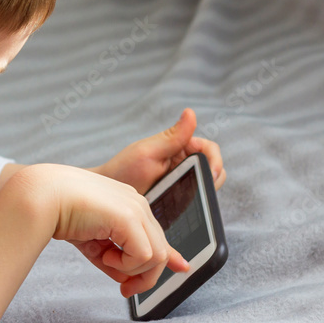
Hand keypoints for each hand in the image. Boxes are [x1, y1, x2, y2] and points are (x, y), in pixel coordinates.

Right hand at [21, 164, 189, 297]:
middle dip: (145, 276)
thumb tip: (127, 279)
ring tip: (105, 260)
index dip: (165, 257)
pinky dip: (125, 264)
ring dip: (131, 269)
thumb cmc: (60, 213)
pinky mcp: (129, 217)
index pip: (156, 235)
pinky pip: (143, 255)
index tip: (175, 270)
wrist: (42, 197)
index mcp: (128, 204)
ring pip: (157, 255)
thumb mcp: (92, 240)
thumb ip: (112, 257)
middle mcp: (137, 204)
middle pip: (160, 249)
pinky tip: (105, 255)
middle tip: (125, 290)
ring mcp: (135, 209)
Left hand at [91, 108, 225, 193]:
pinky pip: (194, 202)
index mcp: (179, 146)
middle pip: (212, 170)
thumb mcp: (147, 152)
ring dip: (202, 194)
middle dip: (211, 180)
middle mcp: (183, 163)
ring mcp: (181, 182)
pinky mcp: (177, 201)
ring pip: (206, 187)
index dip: (215, 161)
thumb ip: (172, 137)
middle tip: (199, 191)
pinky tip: (185, 210)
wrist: (107, 197)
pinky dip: (194, 205)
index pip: (209, 150)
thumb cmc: (122, 169)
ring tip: (188, 200)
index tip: (211, 175)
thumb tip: (190, 112)